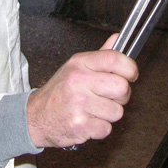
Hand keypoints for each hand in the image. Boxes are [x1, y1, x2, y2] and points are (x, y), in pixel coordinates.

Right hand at [26, 33, 138, 148]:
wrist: (36, 116)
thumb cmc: (59, 92)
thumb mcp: (76, 67)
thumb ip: (100, 55)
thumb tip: (118, 38)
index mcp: (80, 63)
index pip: (114, 58)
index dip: (130, 67)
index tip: (131, 74)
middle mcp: (79, 81)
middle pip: (122, 87)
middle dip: (122, 96)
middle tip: (110, 96)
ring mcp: (79, 104)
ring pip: (117, 111)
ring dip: (109, 114)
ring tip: (94, 109)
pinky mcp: (80, 125)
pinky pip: (107, 128)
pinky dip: (100, 128)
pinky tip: (88, 121)